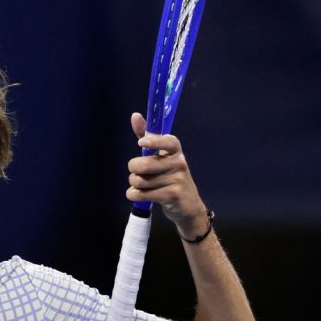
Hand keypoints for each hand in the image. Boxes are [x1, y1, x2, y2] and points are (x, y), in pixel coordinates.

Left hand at [126, 112, 208, 237]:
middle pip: (144, 165)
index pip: (169, 141)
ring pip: (140, 181)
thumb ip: (147, 136)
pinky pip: (141, 194)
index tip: (141, 143)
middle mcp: (179, 163)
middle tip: (137, 173)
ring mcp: (178, 180)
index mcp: (175, 151)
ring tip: (143, 186)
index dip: (154, 140)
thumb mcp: (161, 156)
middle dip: (133, 170)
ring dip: (134, 185)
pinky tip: (140, 194)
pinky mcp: (173, 196)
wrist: (187, 205)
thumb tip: (135, 115)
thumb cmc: (169, 176)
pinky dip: (134, 195)